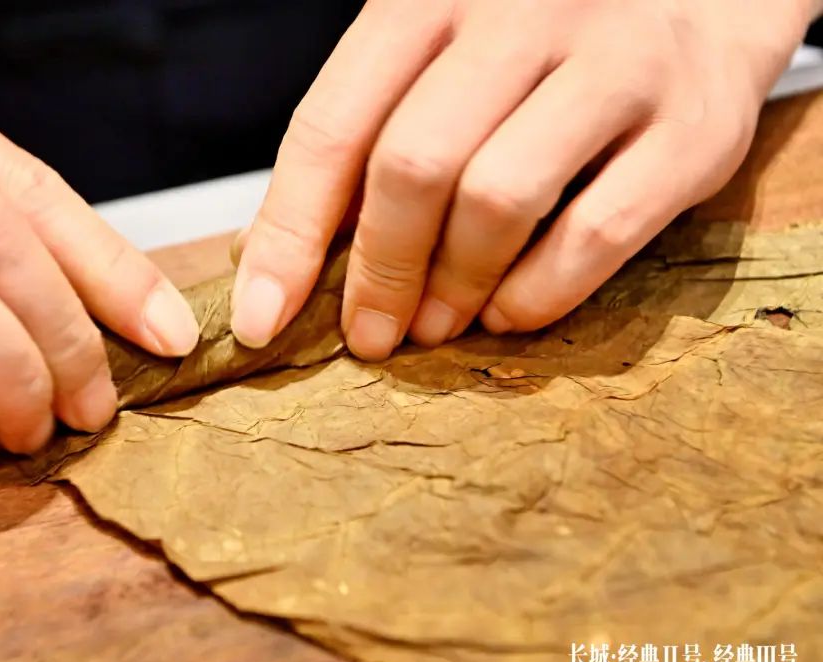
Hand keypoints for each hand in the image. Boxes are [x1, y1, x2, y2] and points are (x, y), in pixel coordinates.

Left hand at [232, 0, 815, 359]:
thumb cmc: (547, 34)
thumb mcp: (441, 55)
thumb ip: (367, 134)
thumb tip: (276, 253)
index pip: (331, 125)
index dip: (288, 235)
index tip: (263, 316)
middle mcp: (520, 14)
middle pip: (413, 164)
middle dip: (379, 272)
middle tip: (370, 334)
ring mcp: (615, 62)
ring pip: (498, 197)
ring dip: (453, 285)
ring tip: (436, 326)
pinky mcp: (693, 125)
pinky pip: (595, 232)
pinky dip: (538, 293)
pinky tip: (510, 311)